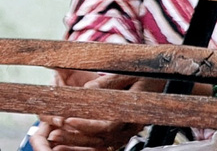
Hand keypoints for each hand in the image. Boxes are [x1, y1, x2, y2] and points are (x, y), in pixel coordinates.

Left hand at [32, 71, 160, 150]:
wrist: (163, 81)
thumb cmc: (146, 73)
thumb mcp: (128, 72)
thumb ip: (108, 82)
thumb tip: (87, 90)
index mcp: (134, 109)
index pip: (109, 124)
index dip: (88, 124)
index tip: (69, 119)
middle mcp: (131, 125)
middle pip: (101, 138)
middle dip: (75, 137)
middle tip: (54, 133)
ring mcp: (127, 132)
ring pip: (100, 143)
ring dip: (77, 143)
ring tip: (56, 140)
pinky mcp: (122, 133)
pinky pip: (103, 144)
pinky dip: (85, 145)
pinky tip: (68, 145)